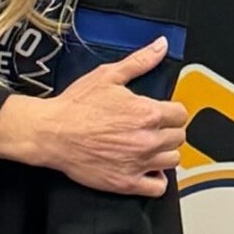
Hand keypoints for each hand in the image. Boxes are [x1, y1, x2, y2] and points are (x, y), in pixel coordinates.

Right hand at [38, 36, 187, 195]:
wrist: (52, 133)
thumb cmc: (76, 106)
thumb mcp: (108, 75)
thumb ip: (140, 61)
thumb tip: (160, 46)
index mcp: (147, 112)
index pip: (181, 114)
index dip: (171, 111)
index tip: (162, 112)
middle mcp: (148, 139)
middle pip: (179, 137)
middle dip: (168, 130)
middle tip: (151, 128)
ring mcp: (139, 163)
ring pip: (173, 160)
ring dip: (164, 152)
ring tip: (148, 146)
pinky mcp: (127, 182)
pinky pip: (158, 187)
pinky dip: (156, 179)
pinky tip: (146, 168)